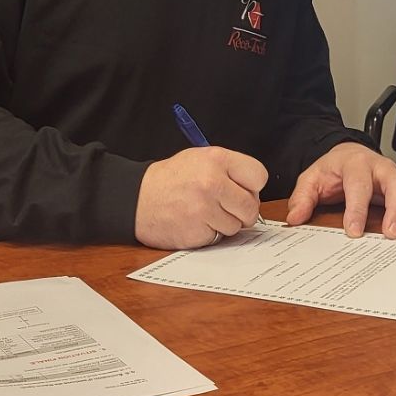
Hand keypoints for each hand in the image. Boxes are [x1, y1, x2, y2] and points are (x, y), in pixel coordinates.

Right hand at [135, 145, 267, 248]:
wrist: (136, 198)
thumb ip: (228, 170)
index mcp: (216, 159)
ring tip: (204, 213)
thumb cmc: (169, 179)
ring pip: (237, 226)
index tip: (242, 190)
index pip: (259, 176)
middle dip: (242, 211)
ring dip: (225, 224)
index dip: (252, 186)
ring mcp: (204, 209)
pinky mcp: (197, 231)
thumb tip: (254, 190)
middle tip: (225, 207)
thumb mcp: (199, 158)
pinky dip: (210, 233)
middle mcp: (212, 182)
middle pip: (251, 206)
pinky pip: (219, 238)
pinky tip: (195, 222)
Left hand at [286, 142, 395, 237]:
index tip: (354, 231)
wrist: (346, 153)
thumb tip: (293, 220)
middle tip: (393, 233)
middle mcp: (382, 169)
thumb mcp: (311, 179)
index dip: (356, 208)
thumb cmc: (332, 170)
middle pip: (395, 183)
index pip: (357, 185)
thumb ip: (302, 198)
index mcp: (356, 164)